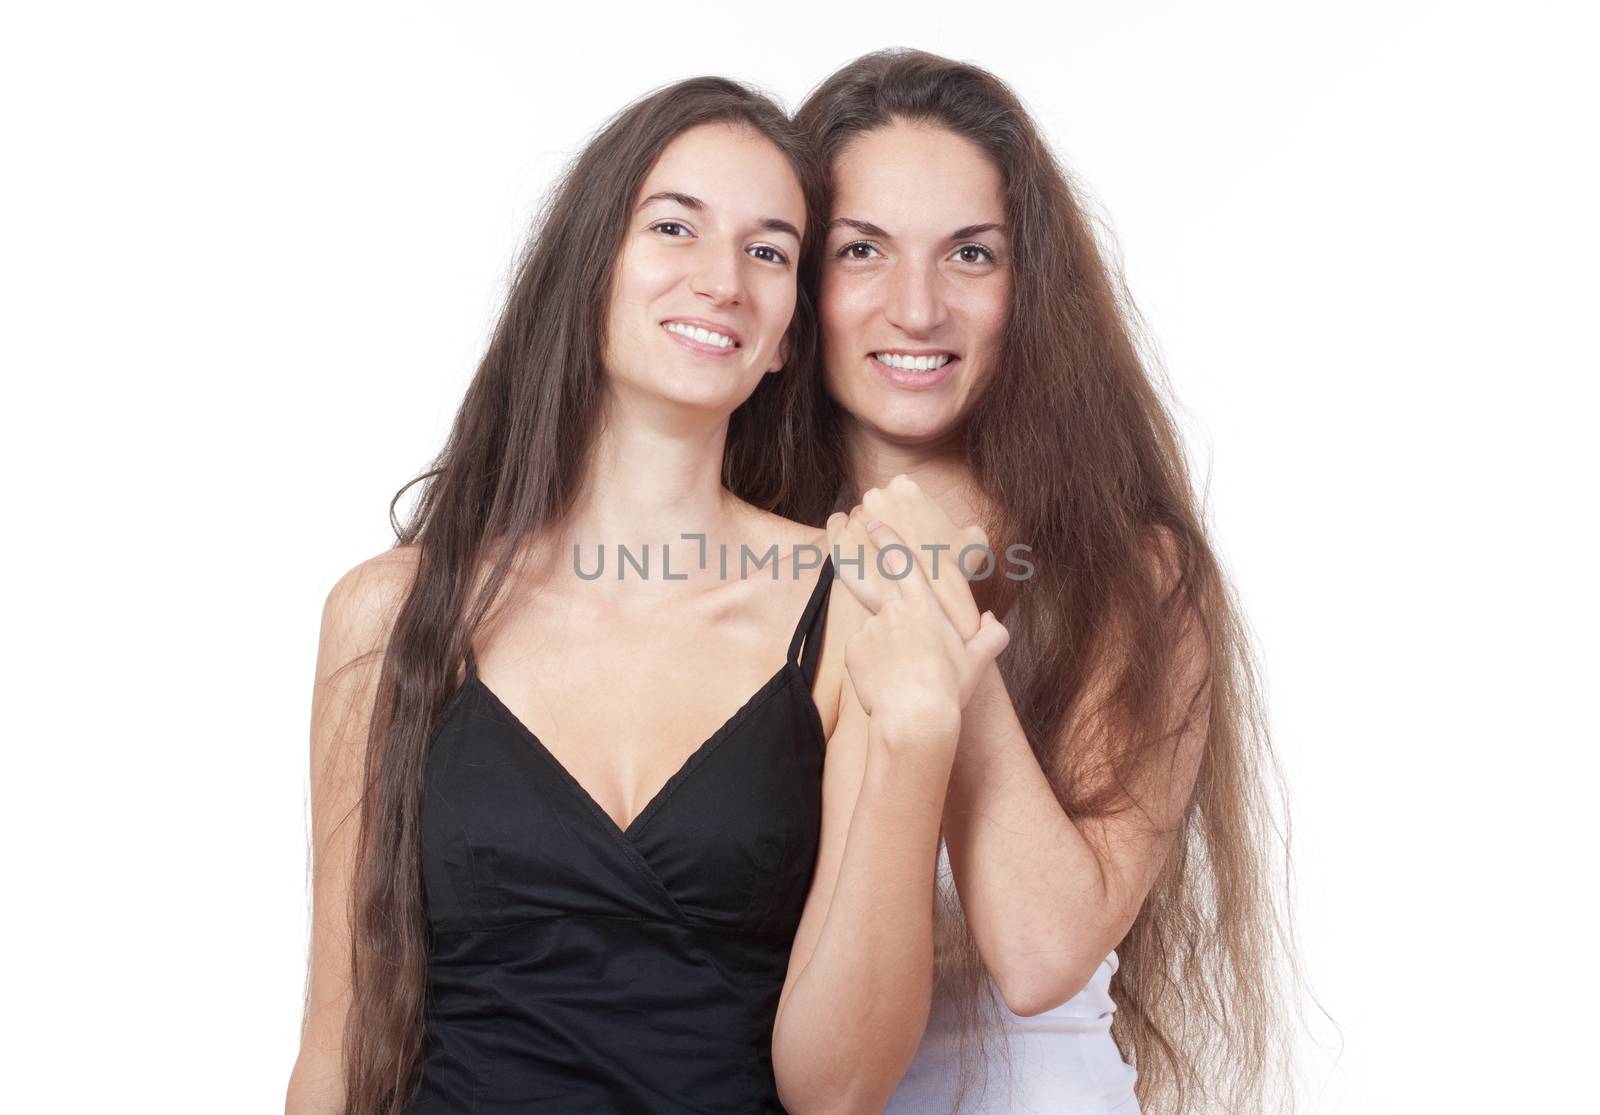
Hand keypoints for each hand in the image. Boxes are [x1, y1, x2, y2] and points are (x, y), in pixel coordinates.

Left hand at [826, 475, 988, 641]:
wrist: (932, 600)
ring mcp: (856, 518)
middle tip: (889, 547)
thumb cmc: (954, 569)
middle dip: (881, 522)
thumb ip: (964, 527)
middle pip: (874, 505)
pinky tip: (852, 542)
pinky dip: (841, 530)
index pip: (895, 495)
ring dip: (864, 532)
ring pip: (856, 519)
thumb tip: (966, 532)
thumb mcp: (973, 539)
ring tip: (874, 554)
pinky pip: (835, 526)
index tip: (905, 533)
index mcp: (905, 487)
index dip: (901, 515)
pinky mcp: (840, 541)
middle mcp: (877, 496)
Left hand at [842, 520, 1009, 740]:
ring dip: (888, 650)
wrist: (914, 719)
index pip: (901, 560)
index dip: (886, 538)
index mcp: (923, 605)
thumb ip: (992, 635)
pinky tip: (886, 684)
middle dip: (901, 630)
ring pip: (878, 633)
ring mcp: (869, 629)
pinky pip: (862, 652)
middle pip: (893, 609)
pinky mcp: (853, 651)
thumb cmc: (950, 688)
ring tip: (904, 679)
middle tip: (915, 661)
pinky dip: (872, 664)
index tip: (872, 522)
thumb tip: (994, 621)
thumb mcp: (978, 660)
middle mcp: (892, 610)